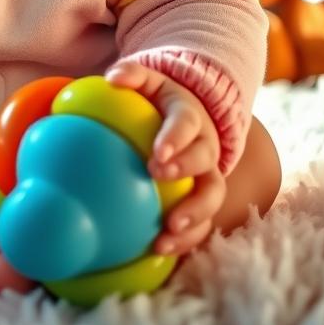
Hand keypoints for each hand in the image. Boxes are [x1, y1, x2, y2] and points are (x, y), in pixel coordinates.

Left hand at [104, 60, 224, 257]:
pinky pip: (203, 222)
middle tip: (159, 177)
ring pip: (212, 196)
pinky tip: (160, 249)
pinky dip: (187, 238)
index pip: (186, 123)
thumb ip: (131, 75)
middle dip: (185, 171)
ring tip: (169, 229)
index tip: (157, 153)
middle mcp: (206, 146)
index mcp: (189, 116)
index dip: (176, 138)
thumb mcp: (148, 81)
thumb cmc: (157, 101)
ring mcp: (208, 175)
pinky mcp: (204, 200)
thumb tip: (111, 78)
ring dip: (194, 214)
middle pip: (204, 160)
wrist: (186, 117)